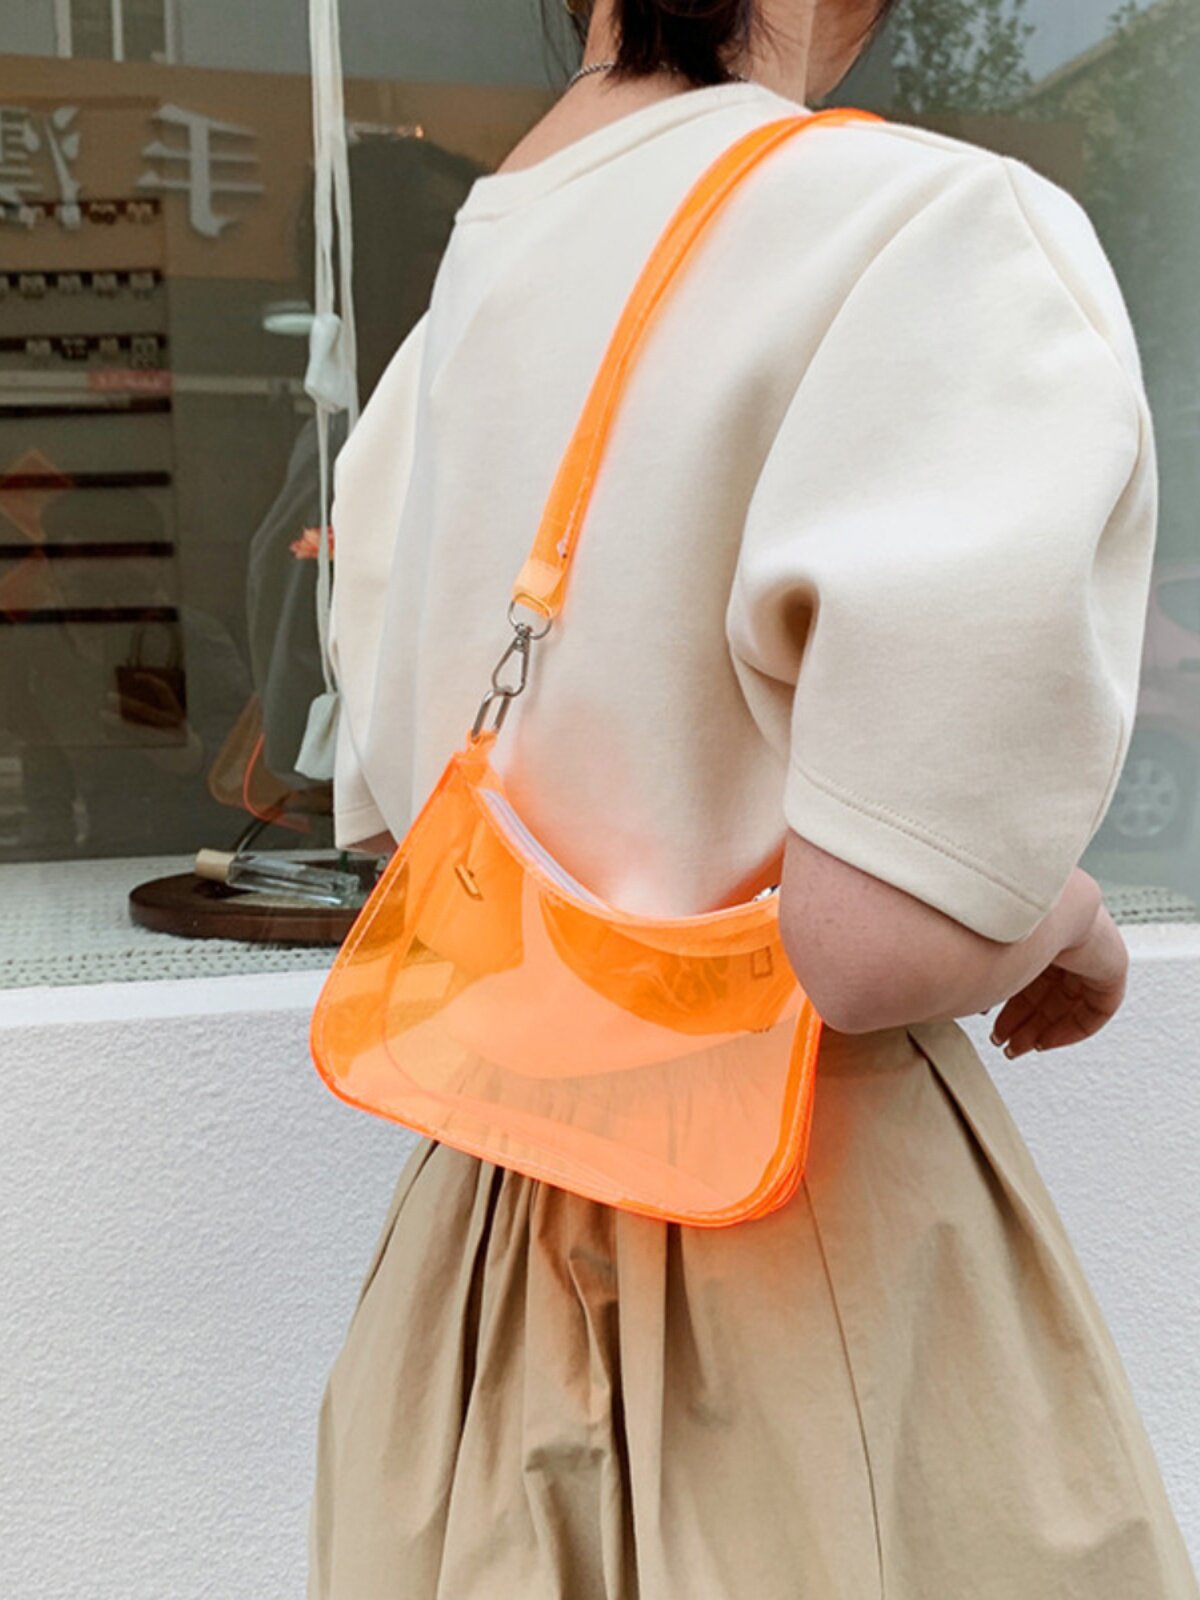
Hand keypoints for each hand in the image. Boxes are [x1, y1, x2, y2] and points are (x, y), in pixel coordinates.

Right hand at [988, 895, 1127, 1057]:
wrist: (1043, 910)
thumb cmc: (1006, 922)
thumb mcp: (985, 954)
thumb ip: (979, 975)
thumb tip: (964, 997)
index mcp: (1037, 925)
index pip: (1024, 971)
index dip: (1006, 1002)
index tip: (990, 1022)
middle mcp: (1064, 934)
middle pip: (1045, 991)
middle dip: (1021, 1022)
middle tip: (1004, 1042)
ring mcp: (1090, 950)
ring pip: (1068, 1003)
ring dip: (1041, 1030)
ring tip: (1019, 1047)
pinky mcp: (1112, 966)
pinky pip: (1097, 1008)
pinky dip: (1073, 1030)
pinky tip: (1048, 1041)